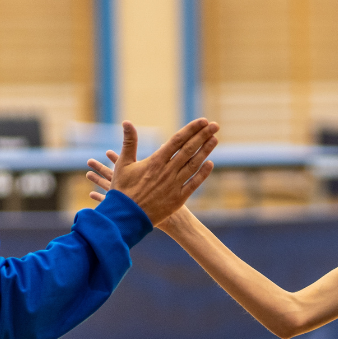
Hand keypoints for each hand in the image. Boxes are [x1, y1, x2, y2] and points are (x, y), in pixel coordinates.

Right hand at [86, 119, 216, 225]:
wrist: (125, 217)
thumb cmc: (122, 189)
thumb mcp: (123, 163)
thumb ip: (129, 142)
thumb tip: (127, 122)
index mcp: (155, 161)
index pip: (177, 140)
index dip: (191, 129)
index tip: (203, 121)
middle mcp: (167, 171)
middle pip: (189, 150)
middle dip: (203, 136)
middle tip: (215, 125)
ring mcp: (174, 185)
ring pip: (194, 164)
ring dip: (206, 151)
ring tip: (215, 139)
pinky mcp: (178, 199)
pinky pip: (194, 184)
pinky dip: (203, 174)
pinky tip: (210, 164)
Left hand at [87, 151, 193, 233]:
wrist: (172, 219)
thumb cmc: (173, 198)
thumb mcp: (171, 179)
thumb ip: (164, 161)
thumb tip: (163, 144)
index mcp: (138, 180)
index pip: (124, 166)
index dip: (115, 158)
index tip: (107, 152)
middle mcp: (129, 188)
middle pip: (111, 176)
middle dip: (100, 168)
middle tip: (89, 161)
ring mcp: (124, 200)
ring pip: (107, 188)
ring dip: (98, 181)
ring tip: (88, 174)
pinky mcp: (124, 211)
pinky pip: (108, 203)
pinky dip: (100, 197)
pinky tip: (91, 194)